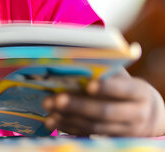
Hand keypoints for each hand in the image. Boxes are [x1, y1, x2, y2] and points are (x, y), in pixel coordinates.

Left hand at [43, 72, 164, 136]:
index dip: (107, 88)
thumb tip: (76, 58)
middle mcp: (136, 115)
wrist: (146, 115)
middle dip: (79, 106)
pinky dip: (68, 128)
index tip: (89, 85)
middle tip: (57, 99)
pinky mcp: (111, 140)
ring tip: (49, 108)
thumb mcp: (123, 77)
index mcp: (140, 93)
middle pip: (106, 112)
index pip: (125, 90)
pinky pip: (88, 135)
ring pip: (95, 127)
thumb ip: (105, 70)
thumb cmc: (126, 88)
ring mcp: (124, 131)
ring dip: (69, 118)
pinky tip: (52, 121)